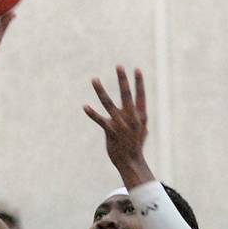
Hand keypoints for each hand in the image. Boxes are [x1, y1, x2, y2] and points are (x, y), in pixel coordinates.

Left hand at [83, 66, 152, 184]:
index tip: (136, 69)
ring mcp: (121, 124)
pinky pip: (100, 120)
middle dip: (123, 80)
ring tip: (94, 79)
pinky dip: (92, 113)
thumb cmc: (136, 146)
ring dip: (100, 91)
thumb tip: (141, 112)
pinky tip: (85, 106)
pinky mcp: (111, 131)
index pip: (140, 95)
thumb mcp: (142, 130)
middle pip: (126, 95)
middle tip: (119, 66)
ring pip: (109, 103)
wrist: (131, 162)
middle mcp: (131, 118)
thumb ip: (140, 119)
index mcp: (140, 116)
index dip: (139, 82)